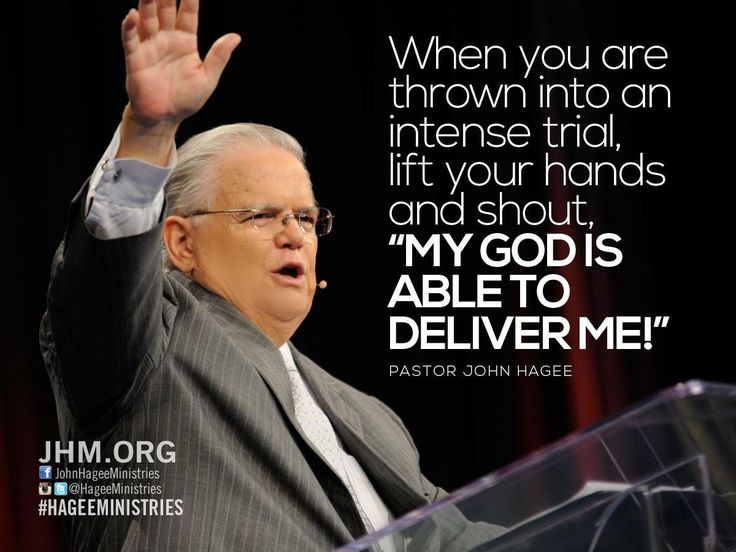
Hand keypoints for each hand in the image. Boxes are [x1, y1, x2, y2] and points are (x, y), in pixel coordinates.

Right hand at [122, 0, 240, 126]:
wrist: (165, 118)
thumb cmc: (186, 99)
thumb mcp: (208, 78)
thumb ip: (219, 57)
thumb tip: (235, 37)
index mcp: (186, 42)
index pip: (188, 14)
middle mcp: (166, 39)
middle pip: (166, 9)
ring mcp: (150, 47)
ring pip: (148, 18)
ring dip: (148, 3)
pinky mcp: (136, 59)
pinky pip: (131, 39)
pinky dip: (130, 27)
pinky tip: (132, 15)